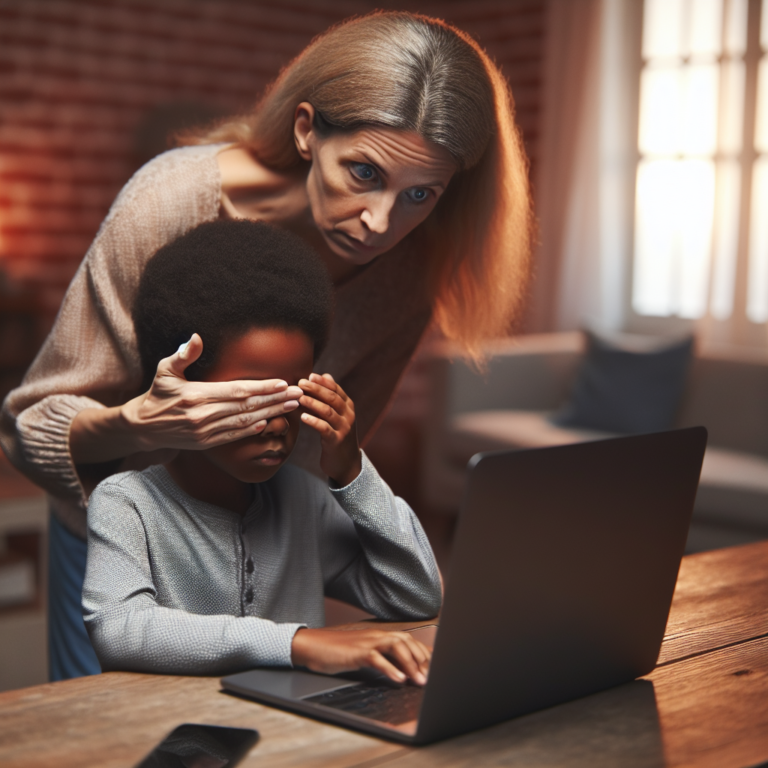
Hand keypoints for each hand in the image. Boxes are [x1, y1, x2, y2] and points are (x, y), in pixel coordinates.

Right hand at [122, 334, 302, 452]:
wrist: (144, 427)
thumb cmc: (158, 394)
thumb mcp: (165, 371)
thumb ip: (183, 355)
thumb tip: (197, 338)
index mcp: (196, 395)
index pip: (236, 390)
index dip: (261, 387)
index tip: (282, 382)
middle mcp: (203, 415)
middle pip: (247, 407)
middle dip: (275, 400)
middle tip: (297, 394)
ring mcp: (206, 432)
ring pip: (245, 422)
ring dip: (271, 414)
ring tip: (291, 407)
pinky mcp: (206, 444)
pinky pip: (234, 436)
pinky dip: (253, 430)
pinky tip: (270, 422)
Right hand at [291, 628, 430, 684]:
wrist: (311, 645)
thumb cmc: (335, 651)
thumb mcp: (362, 654)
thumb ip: (379, 658)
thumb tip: (399, 671)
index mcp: (378, 635)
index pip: (407, 640)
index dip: (422, 653)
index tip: (434, 667)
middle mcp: (375, 635)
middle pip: (406, 641)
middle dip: (421, 659)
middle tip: (430, 677)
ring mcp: (366, 642)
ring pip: (396, 646)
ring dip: (410, 663)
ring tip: (419, 680)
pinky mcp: (356, 652)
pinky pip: (377, 658)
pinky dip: (390, 669)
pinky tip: (399, 680)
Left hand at [298, 373, 361, 486]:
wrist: (346, 463)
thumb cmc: (338, 435)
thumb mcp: (338, 415)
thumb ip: (331, 396)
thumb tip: (325, 375)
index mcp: (348, 407)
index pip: (336, 389)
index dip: (323, 382)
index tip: (309, 375)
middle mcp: (349, 415)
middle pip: (332, 398)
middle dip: (316, 389)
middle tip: (301, 383)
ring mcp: (344, 429)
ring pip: (328, 411)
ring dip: (313, 403)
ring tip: (299, 398)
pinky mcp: (336, 441)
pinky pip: (325, 429)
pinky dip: (314, 421)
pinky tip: (303, 417)